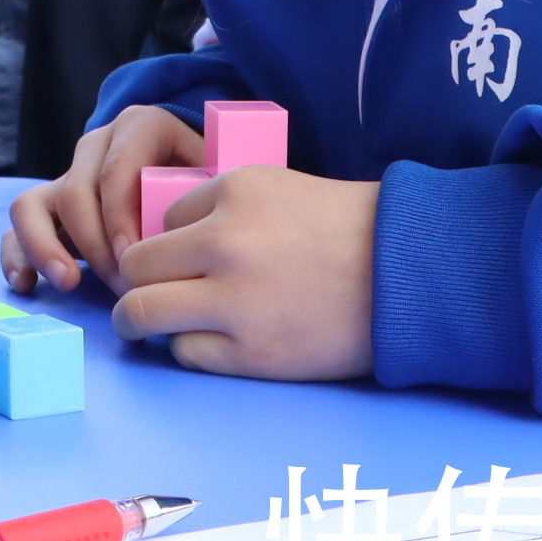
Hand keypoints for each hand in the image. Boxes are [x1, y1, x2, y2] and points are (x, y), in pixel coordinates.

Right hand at [1, 105, 201, 295]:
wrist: (197, 180)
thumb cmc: (211, 185)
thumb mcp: (217, 179)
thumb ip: (201, 198)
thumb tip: (181, 240)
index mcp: (141, 127)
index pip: (116, 169)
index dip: (120, 216)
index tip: (135, 256)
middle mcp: (97, 145)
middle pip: (76, 193)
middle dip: (95, 244)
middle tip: (123, 284)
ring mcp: (67, 175)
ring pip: (32, 203)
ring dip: (45, 247)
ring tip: (69, 282)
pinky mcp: (47, 205)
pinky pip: (18, 224)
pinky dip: (16, 254)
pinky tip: (28, 283)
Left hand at [111, 165, 378, 379]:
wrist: (407, 276)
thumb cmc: (346, 230)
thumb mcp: (278, 188)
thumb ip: (222, 208)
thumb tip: (166, 240)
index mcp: (233, 193)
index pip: (160, 220)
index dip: (166, 242)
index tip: (176, 259)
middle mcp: (226, 243)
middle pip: (137, 266)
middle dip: (134, 281)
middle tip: (140, 292)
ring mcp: (235, 300)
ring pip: (142, 312)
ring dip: (137, 320)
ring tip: (143, 325)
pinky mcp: (251, 352)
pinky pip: (185, 352)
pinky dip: (187, 348)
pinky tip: (207, 341)